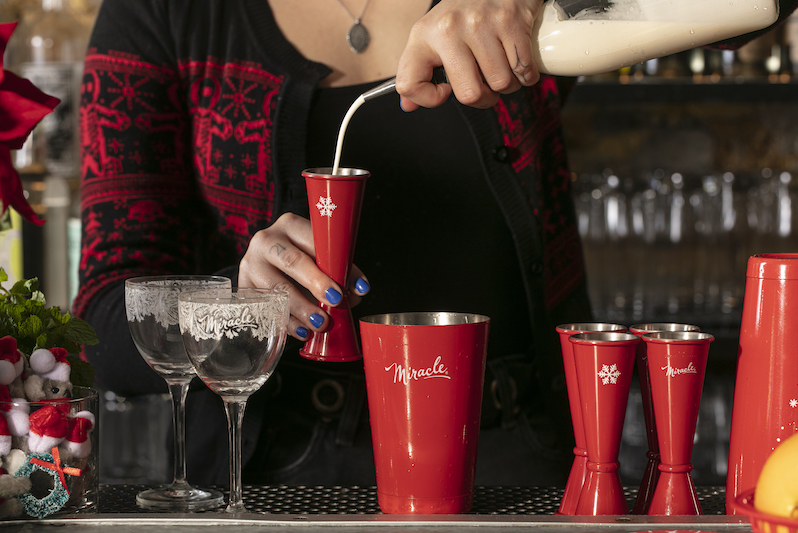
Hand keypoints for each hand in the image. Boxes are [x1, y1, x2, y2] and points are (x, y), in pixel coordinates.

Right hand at [238, 213, 369, 340]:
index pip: (312, 242)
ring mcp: (250, 263)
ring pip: (276, 288)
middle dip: (315, 284)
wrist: (266, 262)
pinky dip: (286, 322)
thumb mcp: (319, 255)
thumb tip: (357, 292)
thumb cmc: (301, 258)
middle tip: (334, 302)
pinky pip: (264, 308)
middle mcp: (266, 240)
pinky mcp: (243, 287)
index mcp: (290, 225)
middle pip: (291, 261)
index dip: (330, 265)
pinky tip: (301, 331)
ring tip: (320, 324)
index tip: (345, 287)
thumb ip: (339, 270)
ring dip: (301, 309)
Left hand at [396, 0, 542, 110]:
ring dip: (508, 85)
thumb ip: (419, 72)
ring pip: (501, 84)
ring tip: (503, 69)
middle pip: (469, 94)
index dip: (428, 99)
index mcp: (423, 35)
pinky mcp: (509, 21)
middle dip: (484, 98)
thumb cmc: (465, 14)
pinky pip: (524, 70)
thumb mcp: (433, 37)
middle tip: (486, 85)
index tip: (445, 90)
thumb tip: (409, 106)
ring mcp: (480, 24)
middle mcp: (448, 29)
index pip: (409, 83)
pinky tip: (520, 64)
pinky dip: (527, 75)